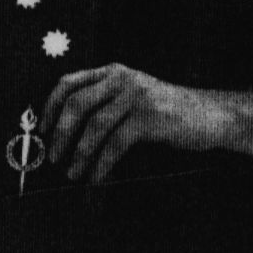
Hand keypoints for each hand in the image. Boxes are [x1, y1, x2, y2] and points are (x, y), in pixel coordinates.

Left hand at [42, 66, 219, 181]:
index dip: (50, 107)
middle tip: (53, 157)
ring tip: (72, 173)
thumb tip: (66, 133)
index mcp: (113, 72)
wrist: (210, 115)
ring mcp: (137, 97)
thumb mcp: (133, 98)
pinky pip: (115, 144)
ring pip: (94, 126)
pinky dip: (101, 165)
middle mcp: (122, 80)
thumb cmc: (167, 113)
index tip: (42, 130)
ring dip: (79, 154)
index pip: (69, 83)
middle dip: (60, 134)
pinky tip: (96, 179)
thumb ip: (105, 104)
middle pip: (77, 104)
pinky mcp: (150, 118)